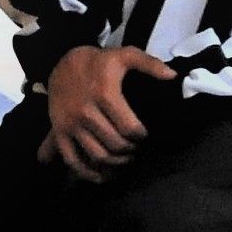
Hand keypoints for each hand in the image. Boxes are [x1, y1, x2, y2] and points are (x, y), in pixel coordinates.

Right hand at [37, 46, 174, 182]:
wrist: (62, 62)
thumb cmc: (98, 62)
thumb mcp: (124, 55)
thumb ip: (149, 63)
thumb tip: (172, 76)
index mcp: (103, 93)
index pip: (129, 127)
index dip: (141, 136)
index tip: (144, 135)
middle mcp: (85, 111)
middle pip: (114, 144)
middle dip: (130, 150)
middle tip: (136, 149)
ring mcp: (70, 123)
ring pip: (96, 155)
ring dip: (114, 162)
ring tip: (124, 158)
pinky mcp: (59, 131)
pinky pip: (72, 159)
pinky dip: (87, 173)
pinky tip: (102, 176)